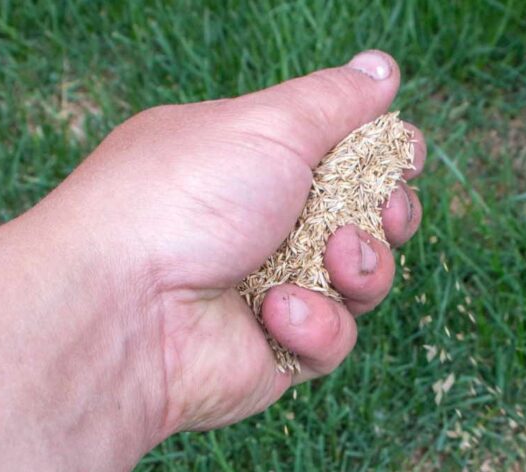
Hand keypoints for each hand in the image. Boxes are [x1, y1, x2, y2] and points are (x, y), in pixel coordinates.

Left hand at [32, 50, 425, 432]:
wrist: (122, 310)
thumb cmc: (184, 198)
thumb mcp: (267, 126)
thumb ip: (335, 100)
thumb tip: (383, 67)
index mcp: (249, 159)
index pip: (339, 153)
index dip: (382, 157)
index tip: (403, 157)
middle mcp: (259, 222)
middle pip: (364, 217)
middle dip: (388, 214)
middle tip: (383, 212)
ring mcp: (269, 288)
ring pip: (361, 280)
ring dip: (361, 267)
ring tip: (334, 261)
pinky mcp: (276, 351)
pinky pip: (334, 338)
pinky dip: (315, 324)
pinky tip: (277, 314)